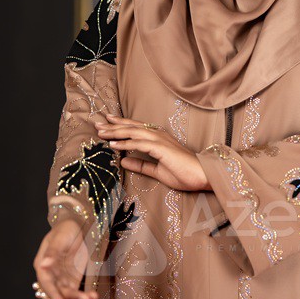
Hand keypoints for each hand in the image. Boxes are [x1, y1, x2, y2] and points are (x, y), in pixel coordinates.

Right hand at [33, 217, 98, 298]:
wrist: (75, 226)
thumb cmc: (64, 230)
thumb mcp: (58, 238)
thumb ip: (52, 252)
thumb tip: (44, 265)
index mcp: (42, 266)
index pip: (47, 283)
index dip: (53, 295)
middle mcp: (51, 275)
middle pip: (58, 291)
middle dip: (70, 298)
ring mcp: (62, 278)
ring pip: (67, 294)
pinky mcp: (72, 279)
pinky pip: (76, 291)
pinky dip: (82, 297)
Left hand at [95, 112, 210, 191]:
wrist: (202, 175)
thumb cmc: (184, 173)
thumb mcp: (157, 171)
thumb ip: (141, 165)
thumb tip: (123, 162)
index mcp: (159, 138)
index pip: (136, 128)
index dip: (120, 125)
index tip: (106, 123)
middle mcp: (158, 135)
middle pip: (131, 127)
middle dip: (113, 125)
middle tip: (97, 123)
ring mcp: (160, 140)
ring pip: (133, 132)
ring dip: (115, 132)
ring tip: (100, 132)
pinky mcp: (161, 147)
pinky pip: (139, 144)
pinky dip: (125, 143)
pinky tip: (113, 144)